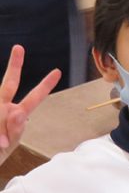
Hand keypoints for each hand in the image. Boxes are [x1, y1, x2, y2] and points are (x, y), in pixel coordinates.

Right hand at [0, 45, 60, 165]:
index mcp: (16, 114)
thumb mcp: (9, 145)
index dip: (45, 85)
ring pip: (0, 113)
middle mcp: (3, 108)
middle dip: (15, 66)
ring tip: (1, 143)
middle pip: (8, 85)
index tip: (57, 71)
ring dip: (1, 129)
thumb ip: (14, 130)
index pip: (33, 98)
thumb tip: (19, 113)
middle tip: (19, 47)